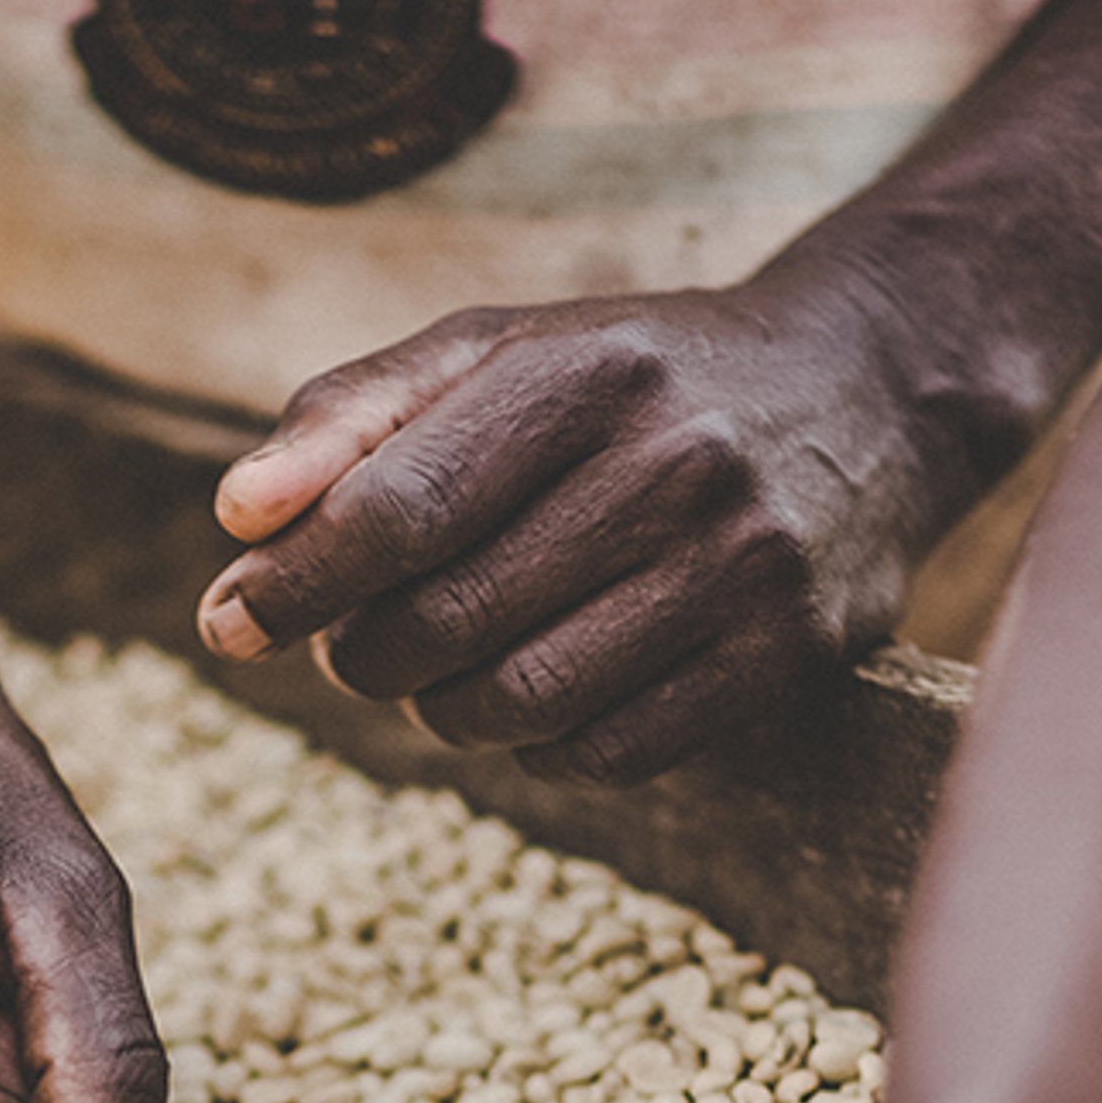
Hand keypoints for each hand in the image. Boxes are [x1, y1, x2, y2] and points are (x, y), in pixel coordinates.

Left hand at [192, 267, 931, 783]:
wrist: (870, 387)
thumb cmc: (637, 376)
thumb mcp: (500, 349)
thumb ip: (355, 415)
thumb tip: (236, 518)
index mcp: (589, 368)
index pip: (399, 508)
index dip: (294, 582)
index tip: (231, 621)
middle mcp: (678, 460)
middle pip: (446, 622)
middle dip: (362, 653)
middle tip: (351, 645)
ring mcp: (744, 565)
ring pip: (519, 704)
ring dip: (441, 711)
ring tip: (437, 669)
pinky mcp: (789, 653)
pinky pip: (609, 753)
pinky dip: (541, 746)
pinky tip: (540, 693)